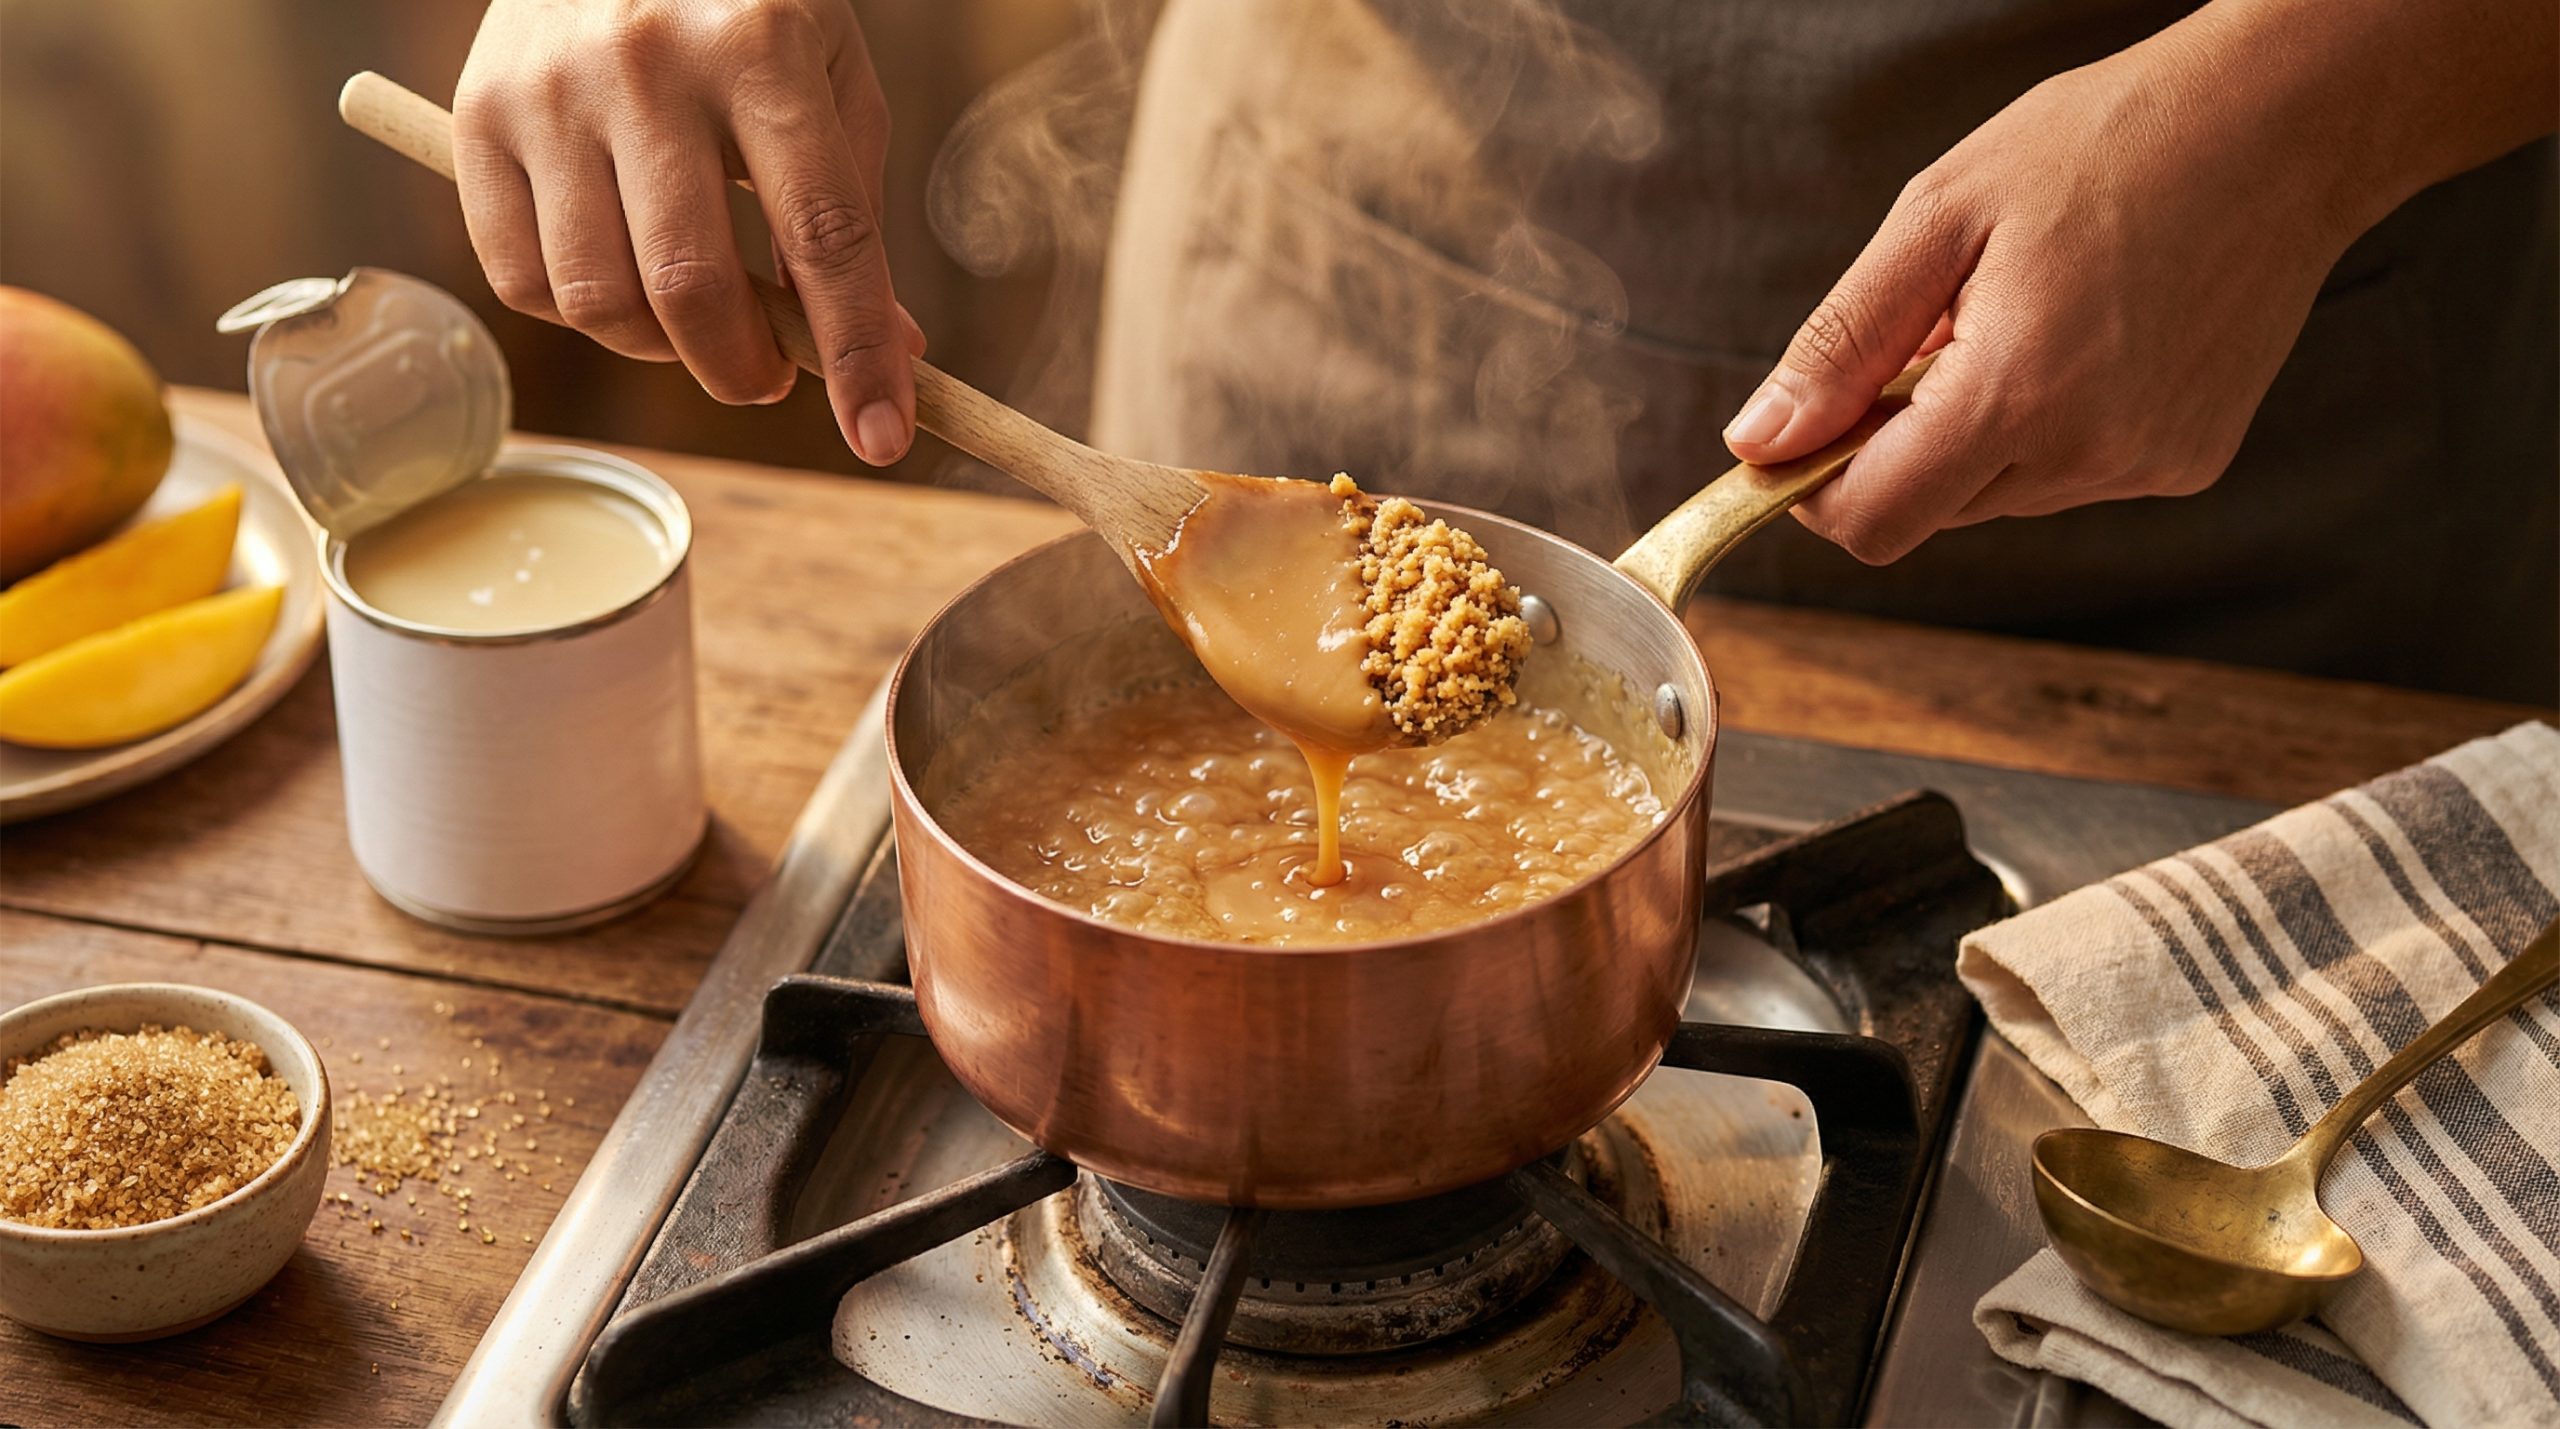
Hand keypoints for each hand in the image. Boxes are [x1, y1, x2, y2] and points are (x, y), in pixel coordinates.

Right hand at [454, 0, 923, 463]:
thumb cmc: (747, 8)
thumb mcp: (829, 81)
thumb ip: (854, 216)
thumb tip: (889, 358)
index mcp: (762, 48)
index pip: (823, 236)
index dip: (858, 353)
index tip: (884, 439)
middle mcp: (645, 65)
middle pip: (692, 286)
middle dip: (745, 371)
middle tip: (770, 376)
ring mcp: (548, 90)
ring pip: (598, 299)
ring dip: (661, 351)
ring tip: (696, 322)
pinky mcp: (475, 114)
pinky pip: (521, 278)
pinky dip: (581, 316)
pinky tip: (620, 280)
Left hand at [1720, 19, 2365, 562]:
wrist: (2286, 124)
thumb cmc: (2110, 144)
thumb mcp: (1940, 217)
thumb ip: (1841, 343)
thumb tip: (1760, 441)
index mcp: (2015, 395)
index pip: (1872, 523)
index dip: (1817, 488)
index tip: (1811, 431)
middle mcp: (2089, 453)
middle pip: (1931, 510)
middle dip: (1903, 442)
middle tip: (1939, 331)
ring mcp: (2148, 466)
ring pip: (1998, 495)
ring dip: (1978, 430)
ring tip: (2024, 318)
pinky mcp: (2191, 462)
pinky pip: (2073, 476)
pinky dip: (2050, 427)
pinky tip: (2086, 338)